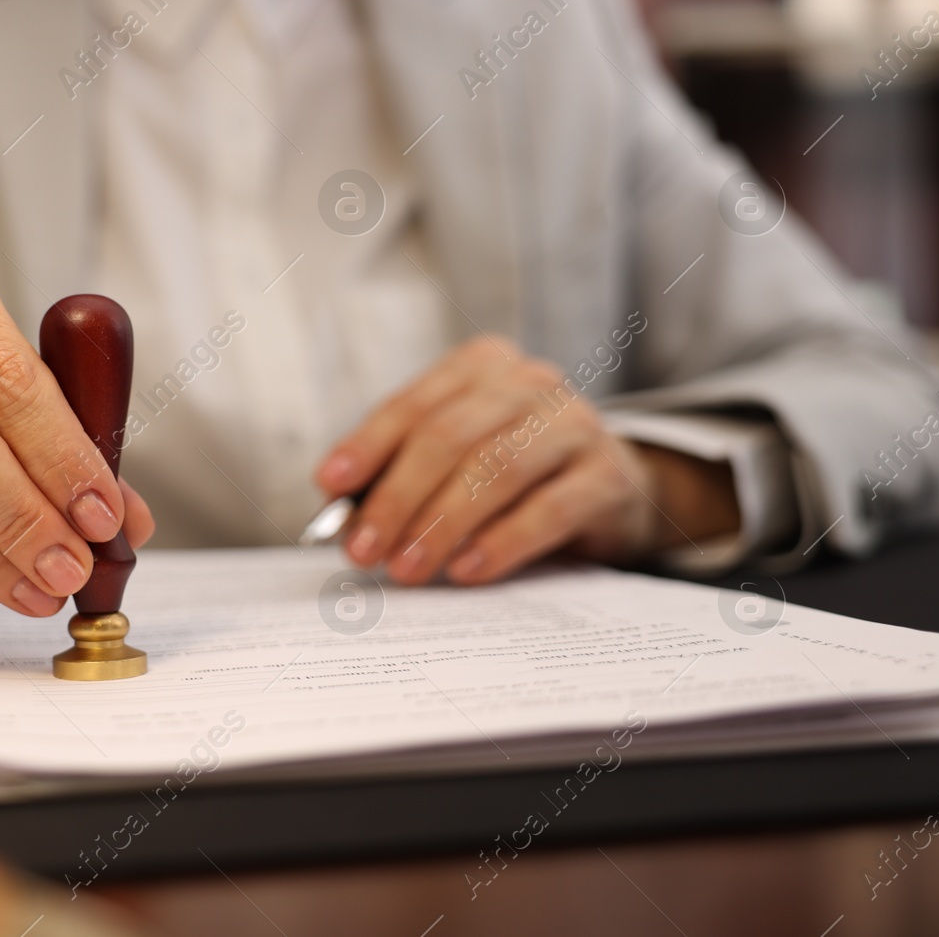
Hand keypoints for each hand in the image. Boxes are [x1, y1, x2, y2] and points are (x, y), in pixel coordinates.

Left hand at [314, 336, 739, 584]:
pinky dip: (500, 543)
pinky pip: (548, 509)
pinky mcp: (608, 476)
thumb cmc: (509, 471)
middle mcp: (530, 383)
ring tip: (407, 568)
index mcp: (481, 366)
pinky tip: (466, 571)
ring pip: (495, 469)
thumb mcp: (453, 459)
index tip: (330, 486)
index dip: (368, 446)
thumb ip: (399, 475)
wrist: (607, 488)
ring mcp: (575, 424)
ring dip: (442, 524)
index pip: (413, 405)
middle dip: (398, 497)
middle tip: (364, 550)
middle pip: (450, 436)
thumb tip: (344, 519)